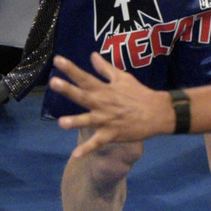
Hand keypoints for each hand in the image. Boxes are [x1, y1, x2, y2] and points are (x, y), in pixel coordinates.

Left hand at [51, 53, 174, 153]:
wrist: (157, 112)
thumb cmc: (139, 93)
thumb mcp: (122, 77)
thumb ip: (105, 68)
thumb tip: (92, 55)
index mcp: (104, 89)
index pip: (84, 77)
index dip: (70, 69)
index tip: (57, 60)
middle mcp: (102, 103)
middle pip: (82, 96)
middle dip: (68, 89)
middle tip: (53, 82)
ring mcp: (106, 120)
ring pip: (88, 120)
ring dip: (75, 121)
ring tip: (61, 123)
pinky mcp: (111, 134)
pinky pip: (98, 142)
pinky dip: (87, 149)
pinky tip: (75, 155)